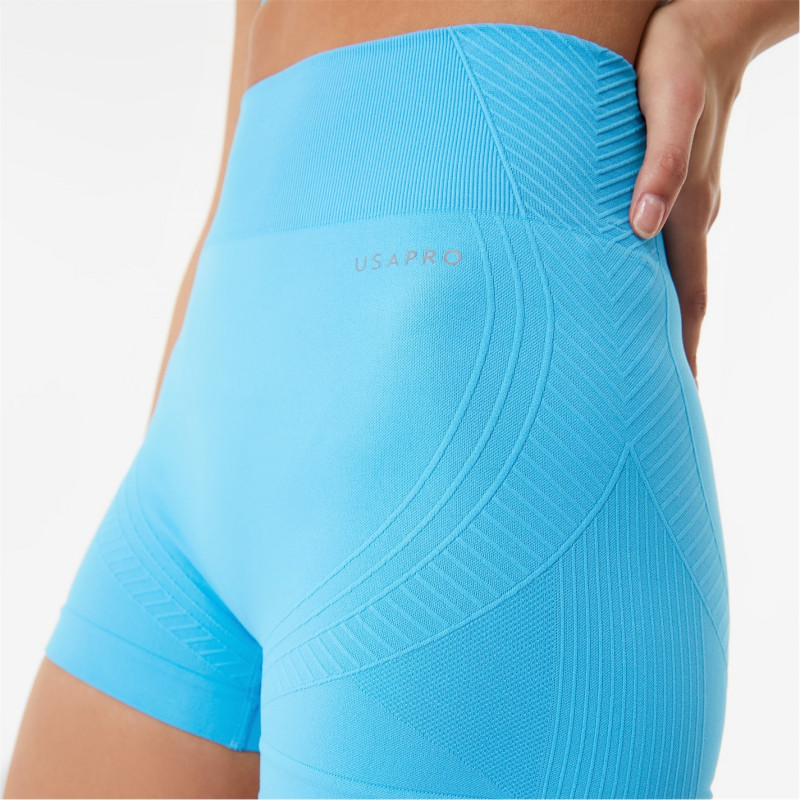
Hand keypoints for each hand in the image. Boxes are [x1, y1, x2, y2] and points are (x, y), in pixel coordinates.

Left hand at [628, 0, 752, 382]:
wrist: (709, 22)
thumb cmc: (677, 61)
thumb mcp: (666, 109)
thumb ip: (656, 168)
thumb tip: (641, 228)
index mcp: (687, 211)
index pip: (687, 299)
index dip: (683, 347)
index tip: (679, 393)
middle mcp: (688, 217)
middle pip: (681, 300)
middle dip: (673, 348)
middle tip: (657, 393)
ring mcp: (682, 203)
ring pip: (671, 277)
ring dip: (662, 319)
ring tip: (643, 358)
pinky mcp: (670, 186)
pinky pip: (661, 249)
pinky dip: (653, 282)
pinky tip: (634, 291)